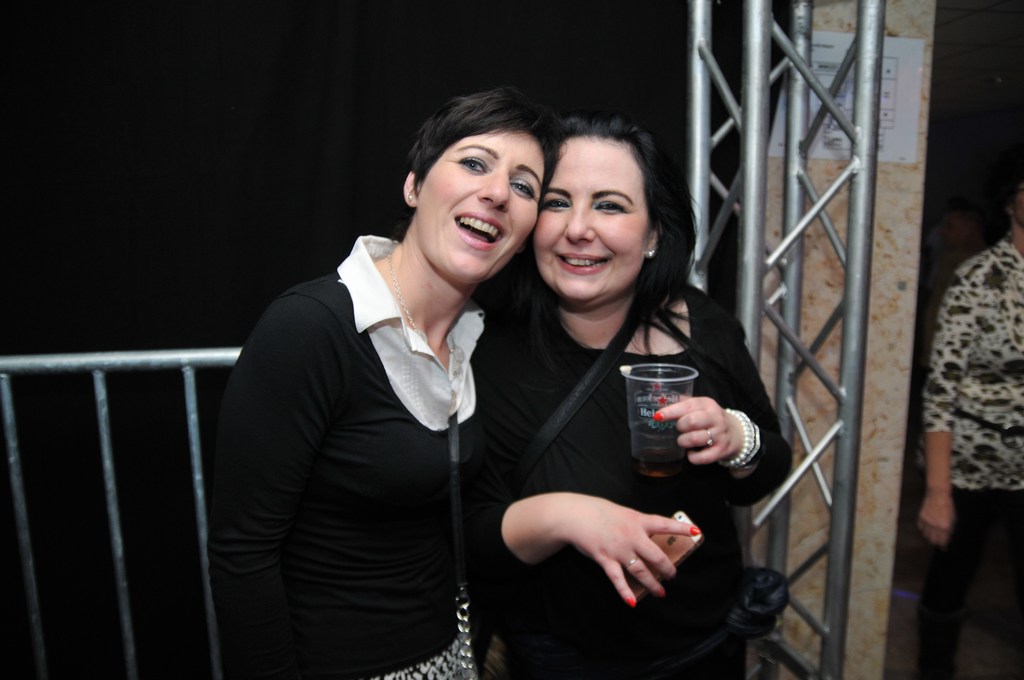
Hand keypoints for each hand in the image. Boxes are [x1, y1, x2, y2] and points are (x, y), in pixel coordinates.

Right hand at [502, 493, 700, 606]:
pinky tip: (632, 601)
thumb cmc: (597, 511)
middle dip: (667, 569)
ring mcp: (619, 549)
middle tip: (673, 576)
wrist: (574, 515)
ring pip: (640, 571)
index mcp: (637, 520)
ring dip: (652, 584)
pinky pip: (617, 579)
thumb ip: (635, 523)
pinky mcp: (605, 559)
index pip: (664, 523)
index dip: (681, 528)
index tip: (696, 532)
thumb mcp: (621, 512)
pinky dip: (625, 591)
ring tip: (661, 592)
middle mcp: (631, 535)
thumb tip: (648, 533)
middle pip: (656, 556)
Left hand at [654, 397, 743, 465]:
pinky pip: (702, 457)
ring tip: (683, 440)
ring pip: (694, 439)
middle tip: (679, 429)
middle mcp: (715, 418)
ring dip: (683, 441)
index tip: (657, 416)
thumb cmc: (711, 419)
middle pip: (691, 421)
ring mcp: (720, 435)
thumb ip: (684, 403)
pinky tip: (691, 452)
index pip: (687, 405)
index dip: (670, 411)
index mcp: (707, 404)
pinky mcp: (721, 451)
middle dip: (679, 426)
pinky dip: (692, 457)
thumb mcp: (701, 406)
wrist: (738, 434)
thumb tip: (660, 400)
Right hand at [918, 489, 954, 548]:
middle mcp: (935, 526)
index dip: (943, 546)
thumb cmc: (948, 506)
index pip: (943, 541)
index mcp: (945, 527)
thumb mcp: (953, 518)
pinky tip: (927, 527)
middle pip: (933, 540)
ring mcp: (927, 522)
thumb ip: (950, 529)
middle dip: (936, 542)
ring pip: (926, 535)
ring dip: (930, 536)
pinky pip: (921, 527)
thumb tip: (947, 537)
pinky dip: (924, 529)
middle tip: (938, 541)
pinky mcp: (921, 517)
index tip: (944, 549)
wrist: (938, 494)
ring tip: (933, 534)